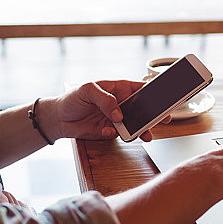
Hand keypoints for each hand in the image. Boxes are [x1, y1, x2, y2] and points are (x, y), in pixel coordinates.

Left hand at [43, 81, 166, 140]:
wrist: (58, 119)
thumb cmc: (72, 98)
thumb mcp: (87, 91)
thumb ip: (105, 99)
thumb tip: (119, 114)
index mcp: (118, 88)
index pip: (140, 88)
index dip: (153, 92)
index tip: (164, 98)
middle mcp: (120, 103)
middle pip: (142, 108)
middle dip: (153, 114)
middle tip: (164, 120)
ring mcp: (116, 118)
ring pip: (135, 124)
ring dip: (141, 130)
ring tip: (147, 135)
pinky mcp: (109, 131)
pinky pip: (119, 135)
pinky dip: (116, 135)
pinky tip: (107, 132)